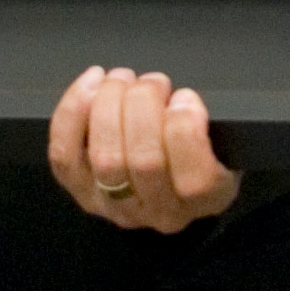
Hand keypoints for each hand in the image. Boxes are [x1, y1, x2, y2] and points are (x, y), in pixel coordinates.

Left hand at [47, 66, 238, 232]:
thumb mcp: (223, 142)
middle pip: (143, 161)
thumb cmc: (197, 152)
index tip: (185, 97)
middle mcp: (159, 211)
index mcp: (205, 200)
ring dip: (109, 104)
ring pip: (104, 157)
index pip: (195, 180)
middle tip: (152, 81)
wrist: (166, 183)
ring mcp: (115, 205)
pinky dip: (72, 113)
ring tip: (122, 79)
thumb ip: (209, 126)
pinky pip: (65, 154)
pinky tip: (91, 85)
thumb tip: (180, 101)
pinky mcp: (80, 191)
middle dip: (144, 104)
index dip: (185, 130)